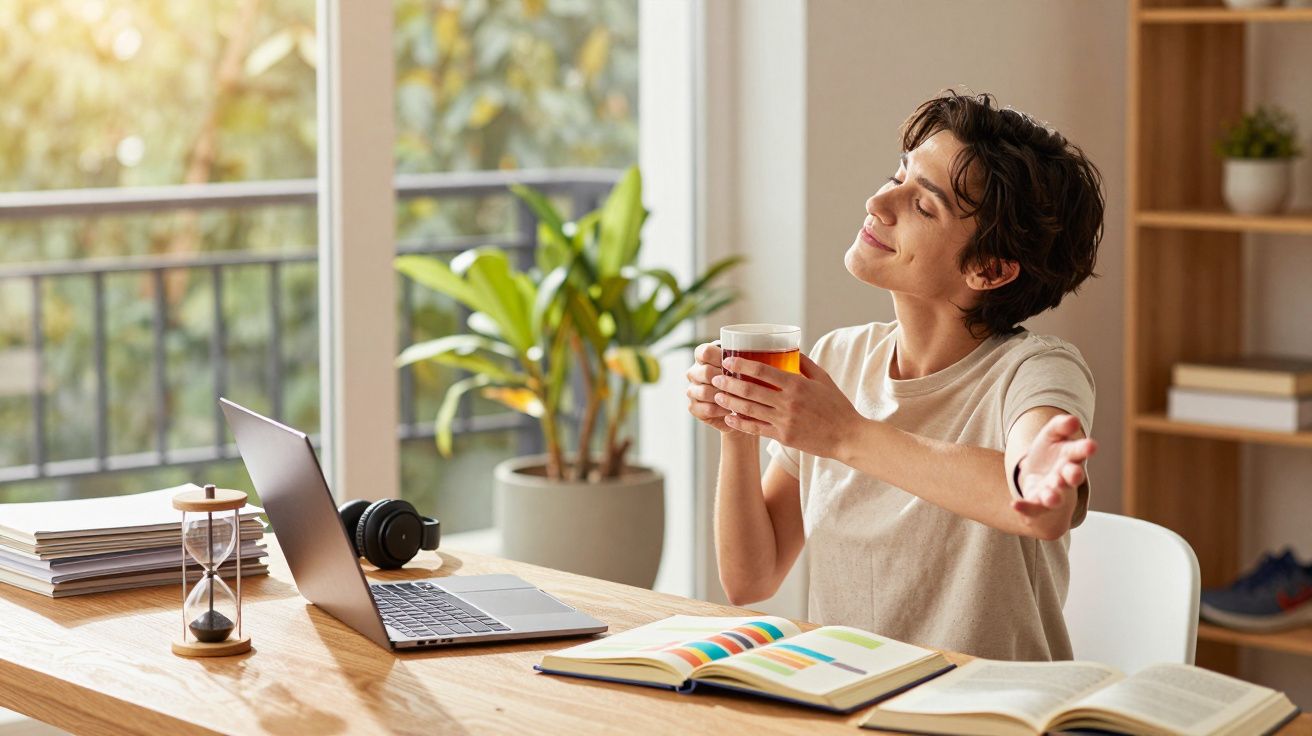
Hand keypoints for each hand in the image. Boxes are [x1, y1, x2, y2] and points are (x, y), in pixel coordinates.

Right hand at [685, 342, 735, 432]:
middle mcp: (694, 373)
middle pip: (705, 372)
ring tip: (738, 400)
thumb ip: (744, 362)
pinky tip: (731, 410)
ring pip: (704, 391)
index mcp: (704, 358)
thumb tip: (758, 358)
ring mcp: (692, 390)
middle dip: (726, 380)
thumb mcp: (743, 368)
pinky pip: (706, 408)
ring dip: (723, 396)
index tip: (733, 365)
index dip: (719, 357)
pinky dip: (721, 410)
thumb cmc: (743, 381)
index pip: (704, 352)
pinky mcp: (694, 407)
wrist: (738, 405)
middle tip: (741, 385)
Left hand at [711, 353, 862, 457]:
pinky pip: (756, 428)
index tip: (728, 360)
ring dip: (730, 401)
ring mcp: (784, 421)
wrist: (847, 436)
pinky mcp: (783, 437)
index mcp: (797, 384)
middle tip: (715, 377)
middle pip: (751, 390)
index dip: (742, 365)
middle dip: (729, 383)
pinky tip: (729, 417)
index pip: (763, 371)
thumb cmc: (837, 405)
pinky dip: (740, 423)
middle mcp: (788, 402)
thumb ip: (805, 364)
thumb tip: (790, 350)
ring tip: (716, 395)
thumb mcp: (823, 379)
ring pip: (750, 409)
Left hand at [1013, 414, 1096, 521]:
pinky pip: (1033, 508)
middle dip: (1073, 476)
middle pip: (1071, 477)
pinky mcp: (1037, 503)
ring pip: (1055, 497)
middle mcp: (1064, 477)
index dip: (1085, 449)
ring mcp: (1052, 492)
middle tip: (1074, 475)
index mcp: (1070, 458)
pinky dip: (1025, 508)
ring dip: (1053, 497)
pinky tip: (1015, 504)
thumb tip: (1074, 420)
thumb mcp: (1052, 434)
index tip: (1091, 445)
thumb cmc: (1049, 452)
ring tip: (1051, 498)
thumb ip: (1061, 426)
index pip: (1079, 451)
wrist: (1039, 475)